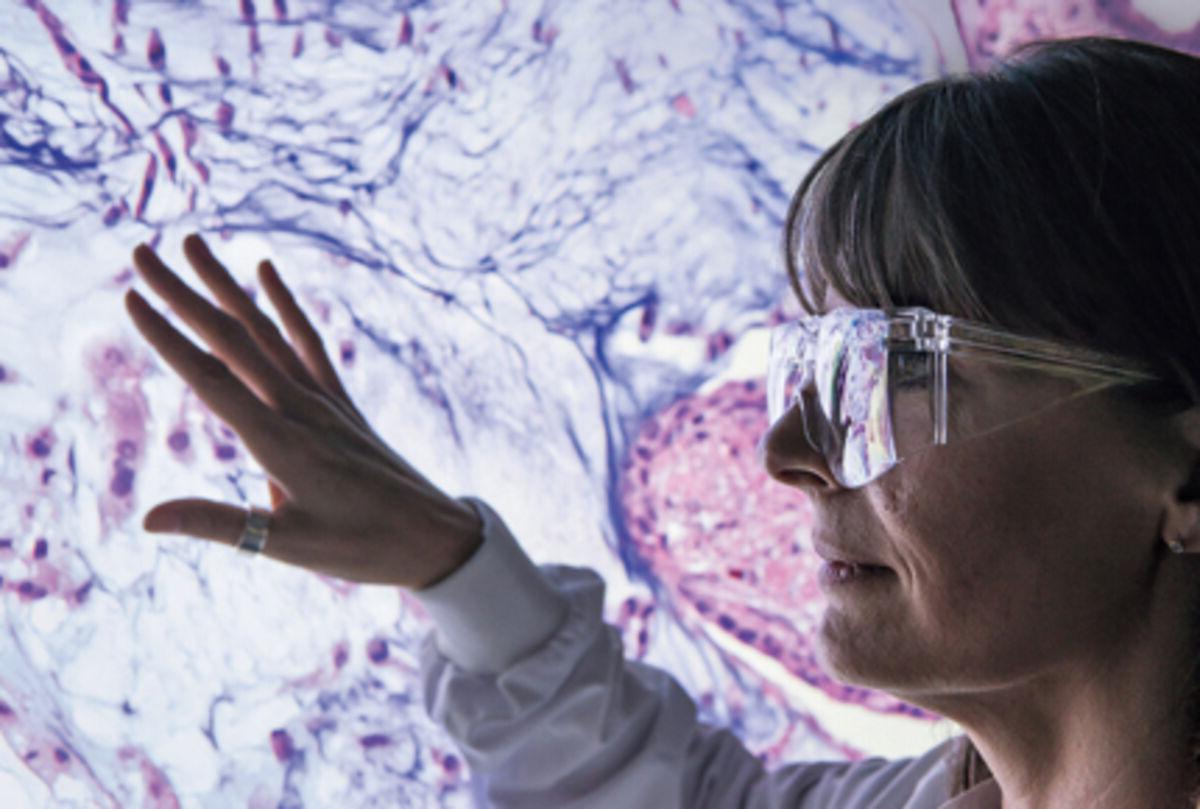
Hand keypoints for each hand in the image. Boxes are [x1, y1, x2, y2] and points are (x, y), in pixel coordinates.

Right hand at [124, 234, 481, 589]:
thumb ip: (218, 524)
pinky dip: (287, 306)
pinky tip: (266, 271)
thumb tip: (147, 520)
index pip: (211, 380)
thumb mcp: (288, 545)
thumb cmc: (361, 547)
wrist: (433, 538)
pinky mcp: (340, 402)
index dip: (169, 338)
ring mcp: (323, 401)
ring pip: (267, 332)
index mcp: (280, 442)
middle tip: (142, 253)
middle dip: (184, 295)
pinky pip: (309, 344)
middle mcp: (300, 409)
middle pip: (233, 341)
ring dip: (227, 287)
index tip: (131, 297)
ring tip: (194, 244)